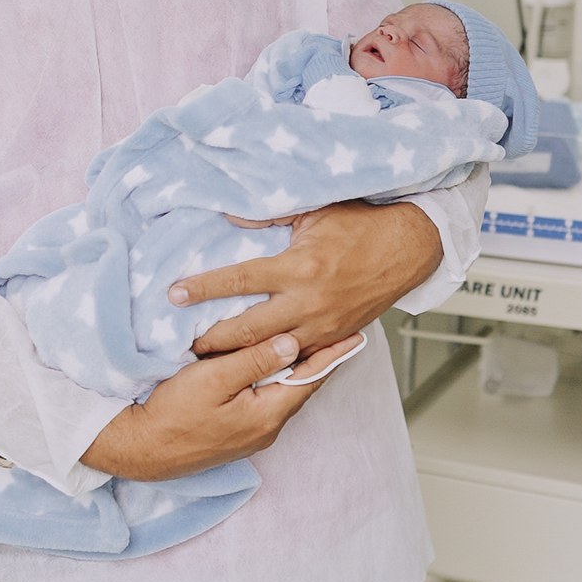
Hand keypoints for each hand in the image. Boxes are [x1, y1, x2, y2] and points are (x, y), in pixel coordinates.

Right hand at [81, 334, 322, 482]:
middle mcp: (266, 429)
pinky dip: (276, 379)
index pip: (310, 378)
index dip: (333, 354)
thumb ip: (254, 360)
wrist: (140, 449)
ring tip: (317, 343)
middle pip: (300, 386)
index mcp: (267, 414)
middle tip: (342, 332)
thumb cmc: (173, 411)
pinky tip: (275, 365)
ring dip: (298, 369)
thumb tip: (293, 343)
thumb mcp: (213, 379)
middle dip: (320, 359)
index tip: (356, 334)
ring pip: (282, 393)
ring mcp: (251, 434)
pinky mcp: (236, 433)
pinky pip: (266, 399)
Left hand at [168, 200, 441, 360]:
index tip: (174, 294)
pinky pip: (298, 359)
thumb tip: (228, 216)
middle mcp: (308, 302)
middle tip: (181, 345)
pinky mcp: (334, 339)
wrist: (407, 249)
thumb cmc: (360, 225)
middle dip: (212, 340)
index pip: (240, 280)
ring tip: (206, 362)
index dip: (204, 288)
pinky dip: (272, 366)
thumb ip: (269, 216)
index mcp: (299, 267)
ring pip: (270, 352)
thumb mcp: (313, 211)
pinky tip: (249, 369)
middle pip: (248, 330)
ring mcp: (322, 326)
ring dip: (238, 359)